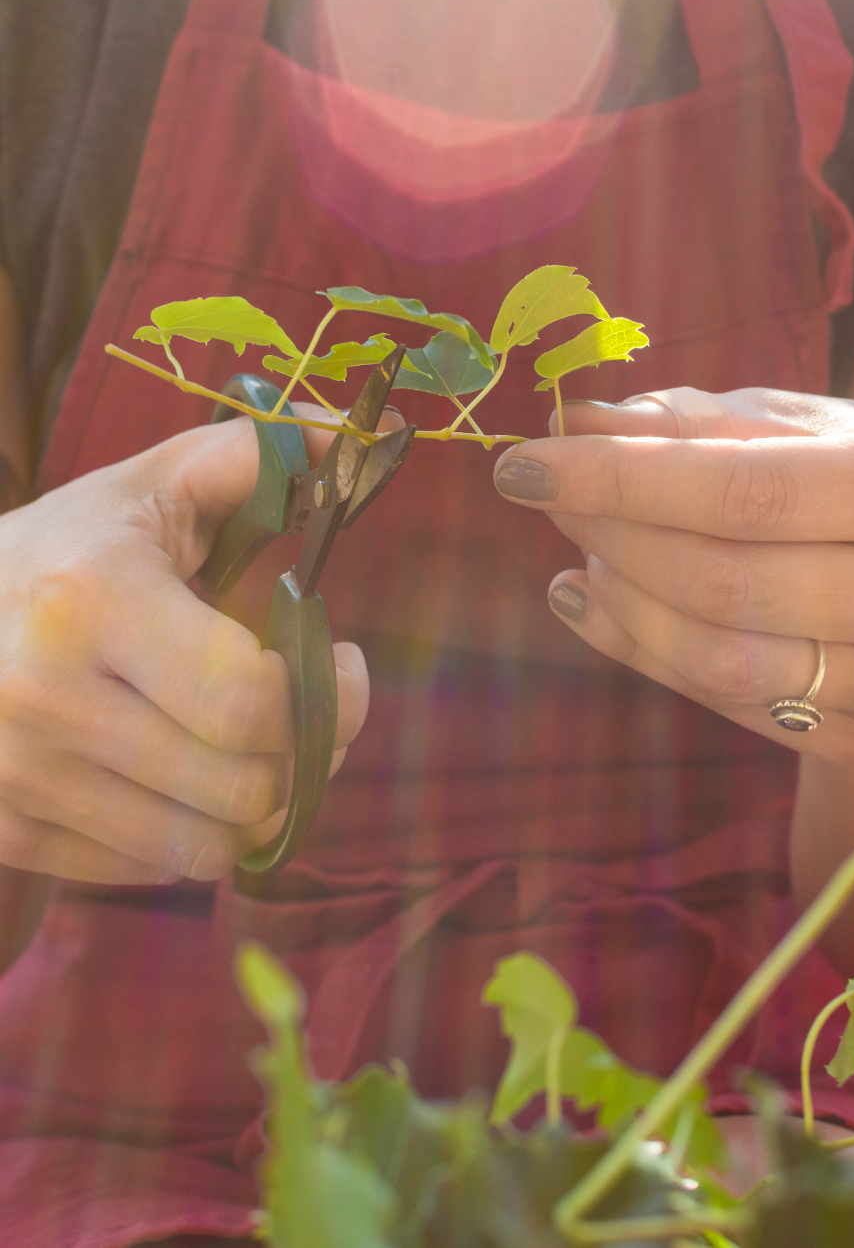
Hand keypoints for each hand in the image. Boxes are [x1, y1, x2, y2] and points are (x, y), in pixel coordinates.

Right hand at [0, 405, 380, 884]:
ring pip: (204, 848)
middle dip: (311, 756)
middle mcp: (46, 698)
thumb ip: (256, 456)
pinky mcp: (9, 832)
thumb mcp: (149, 485)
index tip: (343, 660)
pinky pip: (148, 870)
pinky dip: (193, 832)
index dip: (328, 697)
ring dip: (260, 804)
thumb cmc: (63, 548)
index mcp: (91, 599)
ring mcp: (20, 777)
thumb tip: (368, 433)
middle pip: (240, 787)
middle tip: (320, 716)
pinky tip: (190, 773)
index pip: (248, 701)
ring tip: (262, 746)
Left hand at [493, 387, 853, 760]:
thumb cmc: (852, 475)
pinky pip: (724, 705)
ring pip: (719, 662)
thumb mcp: (790, 424)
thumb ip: (688, 422)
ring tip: (581, 554)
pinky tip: (593, 605)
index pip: (747, 493)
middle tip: (549, 500)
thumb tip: (576, 420)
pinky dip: (639, 651)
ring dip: (621, 603)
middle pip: (724, 584)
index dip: (622, 481)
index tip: (523, 464)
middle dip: (611, 537)